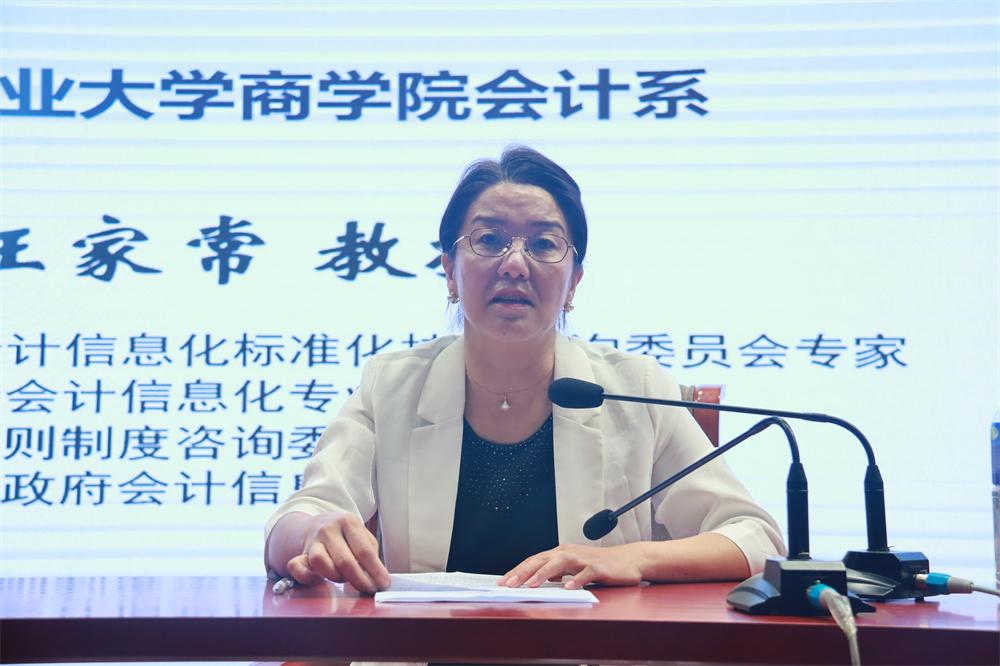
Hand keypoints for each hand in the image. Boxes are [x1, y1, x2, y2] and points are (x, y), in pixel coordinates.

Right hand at [284, 512, 390, 594]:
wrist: (318, 524)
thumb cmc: (346, 535)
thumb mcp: (361, 534)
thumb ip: (370, 551)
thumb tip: (379, 575)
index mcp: (348, 522)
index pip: (364, 550)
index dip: (376, 570)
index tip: (384, 584)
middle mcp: (329, 529)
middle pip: (345, 560)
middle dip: (359, 579)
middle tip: (368, 589)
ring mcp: (313, 541)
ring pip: (320, 562)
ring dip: (335, 576)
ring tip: (343, 578)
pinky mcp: (300, 553)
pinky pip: (297, 567)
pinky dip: (308, 578)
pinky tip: (319, 580)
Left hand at [497, 543, 644, 589]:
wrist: (630, 560)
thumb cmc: (600, 565)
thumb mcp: (574, 567)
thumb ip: (557, 572)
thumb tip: (537, 579)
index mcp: (561, 553)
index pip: (534, 560)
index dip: (518, 570)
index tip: (503, 581)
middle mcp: (569, 553)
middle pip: (542, 559)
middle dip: (523, 572)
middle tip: (508, 584)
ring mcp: (583, 559)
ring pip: (560, 563)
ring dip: (544, 573)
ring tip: (531, 585)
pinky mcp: (598, 567)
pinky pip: (585, 573)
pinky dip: (576, 580)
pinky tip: (568, 588)